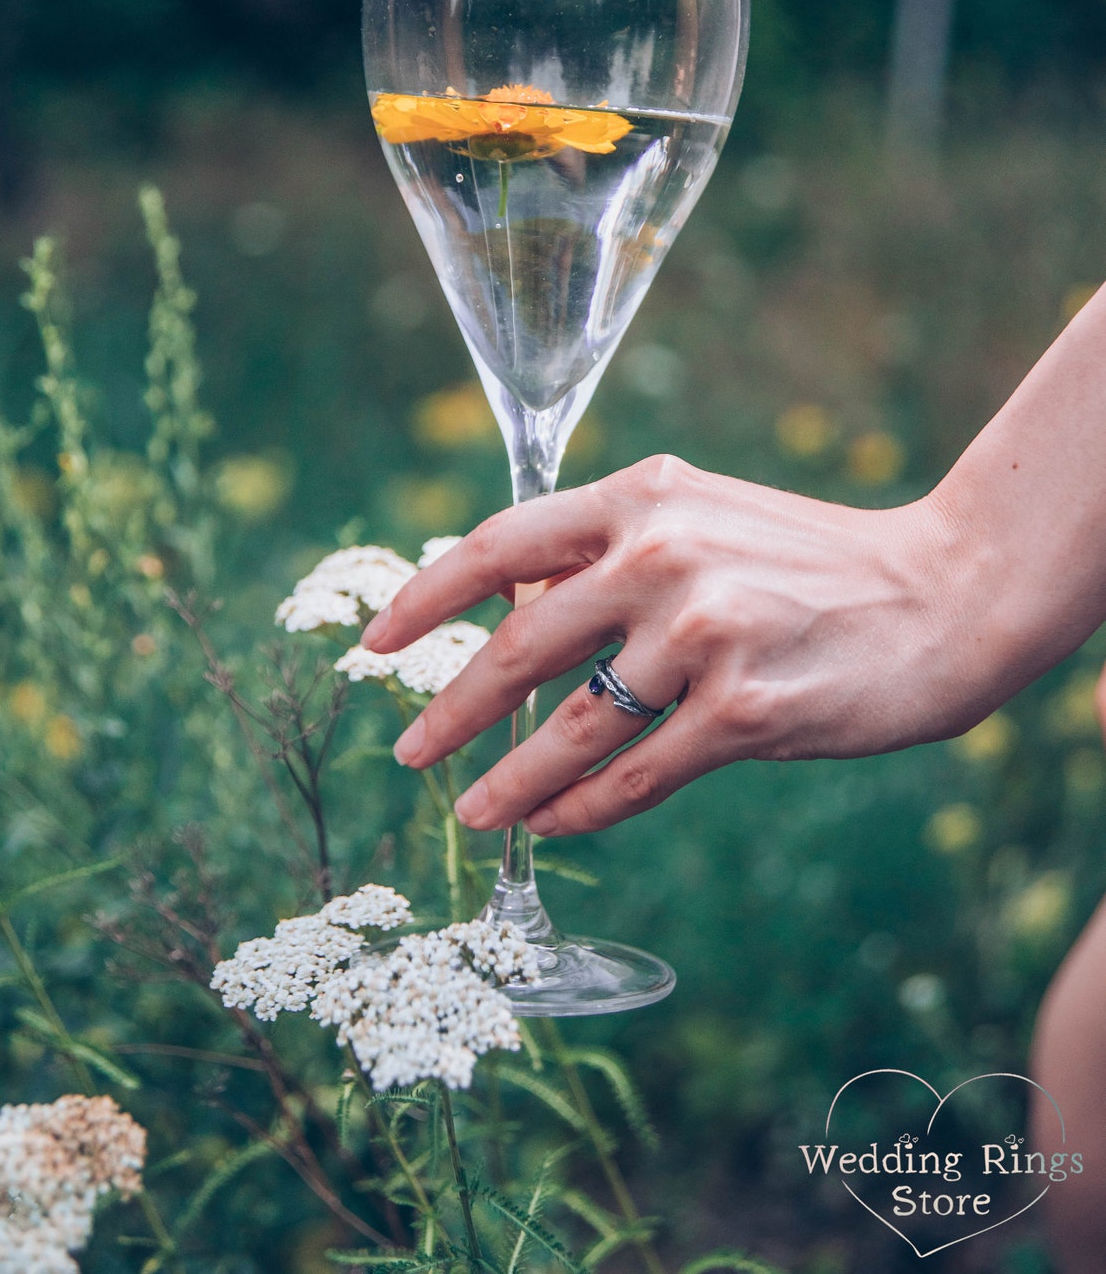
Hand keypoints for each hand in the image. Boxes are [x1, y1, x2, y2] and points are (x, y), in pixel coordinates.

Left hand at [361, 454, 995, 835]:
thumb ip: (610, 555)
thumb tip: (513, 613)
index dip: (426, 598)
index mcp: (644, 498)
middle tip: (409, 749)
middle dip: (452, 708)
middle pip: (521, 646)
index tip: (378, 643)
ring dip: (509, 779)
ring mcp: (705, 635)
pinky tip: (552, 824)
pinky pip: (634, 776)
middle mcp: (665, 556)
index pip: (499, 544)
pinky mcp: (746, 711)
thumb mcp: (705, 521)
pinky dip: (581, 809)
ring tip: (470, 810)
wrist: (944, 594)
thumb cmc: (810, 563)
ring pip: (572, 727)